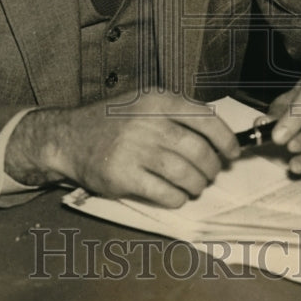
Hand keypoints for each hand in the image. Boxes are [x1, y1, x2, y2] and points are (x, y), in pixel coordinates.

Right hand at [5, 91, 239, 207]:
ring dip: (197, 185)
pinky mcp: (124, 176)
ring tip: (193, 186)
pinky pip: (166, 194)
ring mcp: (135, 150)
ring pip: (186, 175)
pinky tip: (175, 195)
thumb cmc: (112, 122)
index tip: (232, 153)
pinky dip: (178, 198)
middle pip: (199, 151)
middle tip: (209, 174)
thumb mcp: (143, 102)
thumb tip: (218, 136)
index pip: (206, 119)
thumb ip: (177, 113)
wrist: (69, 137)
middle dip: (211, 168)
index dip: (226, 140)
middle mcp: (148, 123)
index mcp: (157, 101)